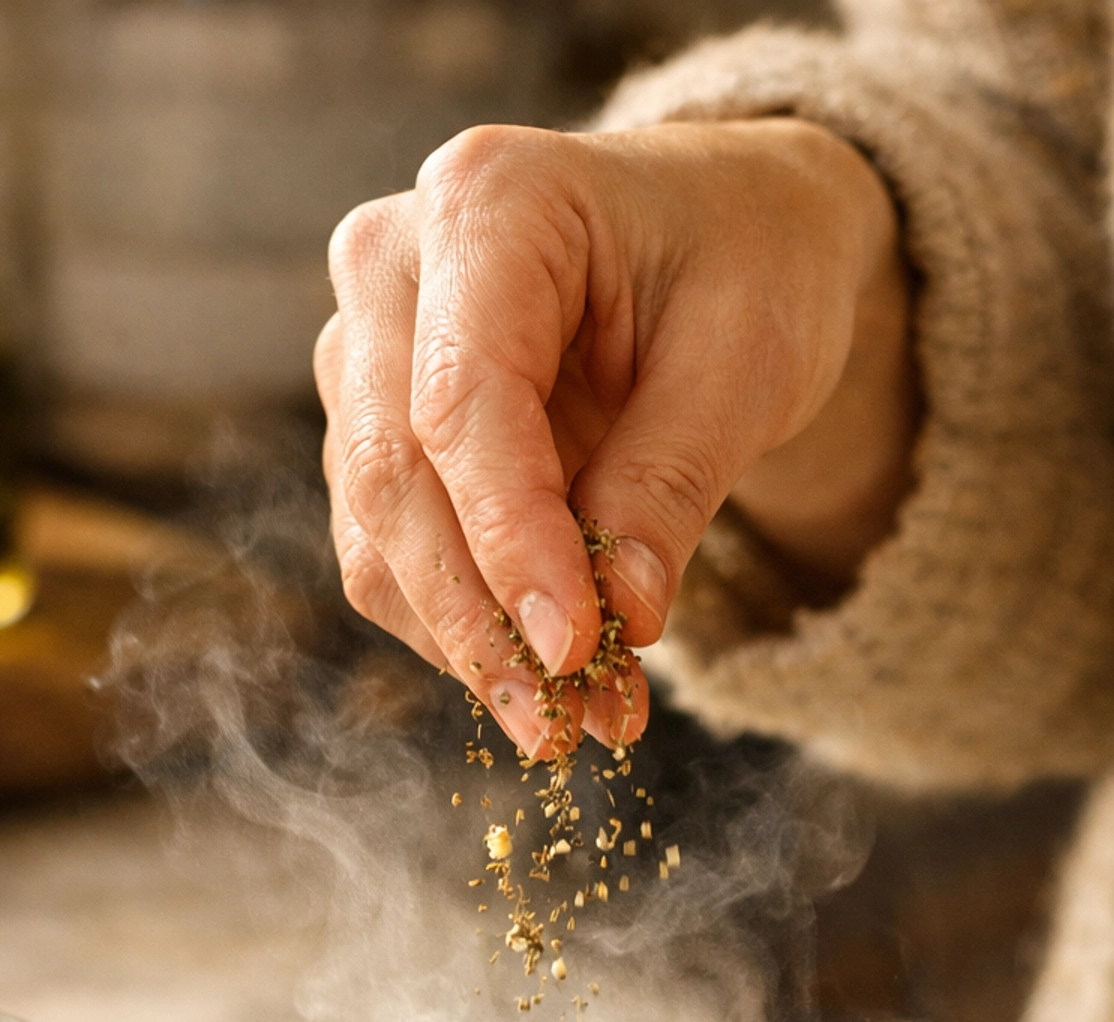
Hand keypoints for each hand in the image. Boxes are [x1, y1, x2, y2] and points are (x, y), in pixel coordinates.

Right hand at [315, 117, 915, 757]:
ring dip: (470, 646)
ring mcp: (365, 350)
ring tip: (578, 720)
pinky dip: (466, 632)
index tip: (575, 651)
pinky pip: (391, 559)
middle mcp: (391, 266)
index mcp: (487, 201)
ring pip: (377, 534)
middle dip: (478, 621)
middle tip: (561, 727)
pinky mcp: (373, 431)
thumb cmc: (748, 262)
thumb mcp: (748, 358)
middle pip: (393, 475)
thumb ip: (670, 483)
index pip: (462, 401)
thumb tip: (617, 624)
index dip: (510, 542)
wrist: (730, 237)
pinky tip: (549, 677)